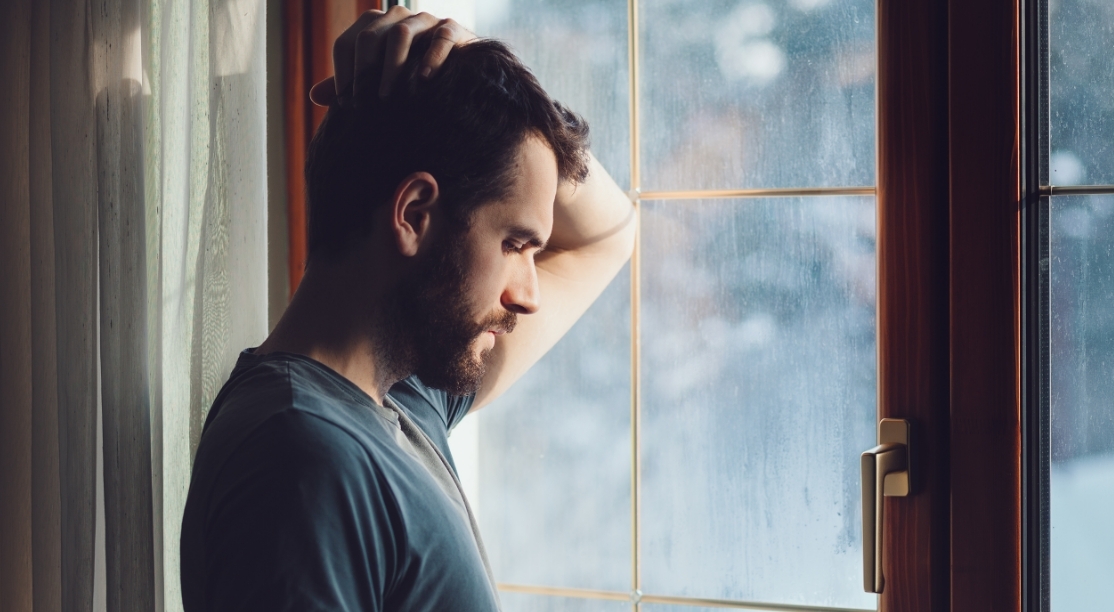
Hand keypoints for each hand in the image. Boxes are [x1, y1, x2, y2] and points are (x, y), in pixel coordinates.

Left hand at [309, 6, 476, 106]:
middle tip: (364, 105)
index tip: (346, 104)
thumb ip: (349, 83)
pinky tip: (423, 80)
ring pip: (401, 34)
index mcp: (374, 26)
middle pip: (370, 37)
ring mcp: (426, 20)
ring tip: (386, 96)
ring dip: (391, 67)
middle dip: (363, 72)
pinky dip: (431, 57)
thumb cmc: (410, 74)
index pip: (347, 43)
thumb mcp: (376, 79)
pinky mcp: (452, 28)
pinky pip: (441, 36)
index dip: (342, 74)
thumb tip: (313, 96)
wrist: (458, 69)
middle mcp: (397, 17)